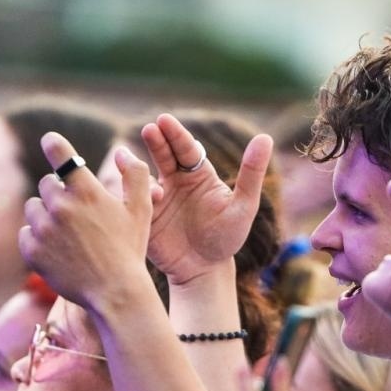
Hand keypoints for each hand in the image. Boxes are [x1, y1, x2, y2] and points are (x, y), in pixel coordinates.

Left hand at [18, 132, 156, 311]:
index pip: (58, 152)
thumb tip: (121, 151)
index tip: (50, 142)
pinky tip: (58, 249)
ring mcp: (44, 229)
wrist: (115, 293)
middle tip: (76, 212)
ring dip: (46, 215)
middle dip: (59, 193)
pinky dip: (38, 239)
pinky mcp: (32, 251)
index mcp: (86, 191)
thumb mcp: (141, 209)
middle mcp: (61, 206)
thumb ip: (136, 174)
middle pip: (46, 183)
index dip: (53, 144)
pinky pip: (26, 233)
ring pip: (33, 207)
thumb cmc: (129, 249)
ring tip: (67, 234)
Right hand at [140, 114, 272, 285]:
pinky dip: (136, 195)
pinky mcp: (146, 217)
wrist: (205, 270)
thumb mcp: (244, 206)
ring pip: (145, 175)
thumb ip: (251, 173)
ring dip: (138, 165)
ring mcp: (159, 199)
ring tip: (125, 157)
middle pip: (164, 155)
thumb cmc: (227, 238)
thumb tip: (265, 137)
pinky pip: (136, 202)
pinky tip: (144, 195)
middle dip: (156, 141)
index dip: (176, 134)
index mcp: (198, 175)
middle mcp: (176, 181)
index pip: (186, 148)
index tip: (164, 120)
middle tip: (150, 129)